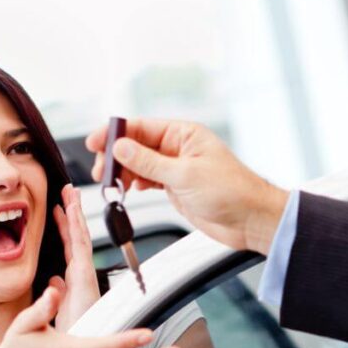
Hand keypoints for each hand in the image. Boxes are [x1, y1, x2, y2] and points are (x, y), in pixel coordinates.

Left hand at [49, 183, 98, 329]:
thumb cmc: (72, 335)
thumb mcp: (58, 310)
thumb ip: (56, 293)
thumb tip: (53, 279)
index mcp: (74, 281)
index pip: (69, 247)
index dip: (65, 226)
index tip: (59, 208)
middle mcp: (81, 275)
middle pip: (76, 237)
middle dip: (72, 213)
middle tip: (69, 191)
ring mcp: (84, 274)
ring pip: (79, 236)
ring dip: (75, 213)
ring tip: (70, 193)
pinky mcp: (85, 276)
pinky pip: (80, 245)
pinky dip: (77, 226)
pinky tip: (71, 211)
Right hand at [85, 119, 288, 252]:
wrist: (251, 220)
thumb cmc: (232, 192)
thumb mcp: (185, 175)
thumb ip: (150, 162)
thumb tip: (122, 147)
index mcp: (184, 134)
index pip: (141, 127)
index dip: (115, 134)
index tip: (95, 143)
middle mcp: (178, 148)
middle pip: (136, 145)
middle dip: (116, 157)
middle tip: (101, 172)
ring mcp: (176, 168)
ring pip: (139, 164)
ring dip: (123, 173)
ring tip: (111, 185)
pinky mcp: (176, 187)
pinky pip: (147, 180)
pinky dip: (134, 184)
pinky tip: (127, 189)